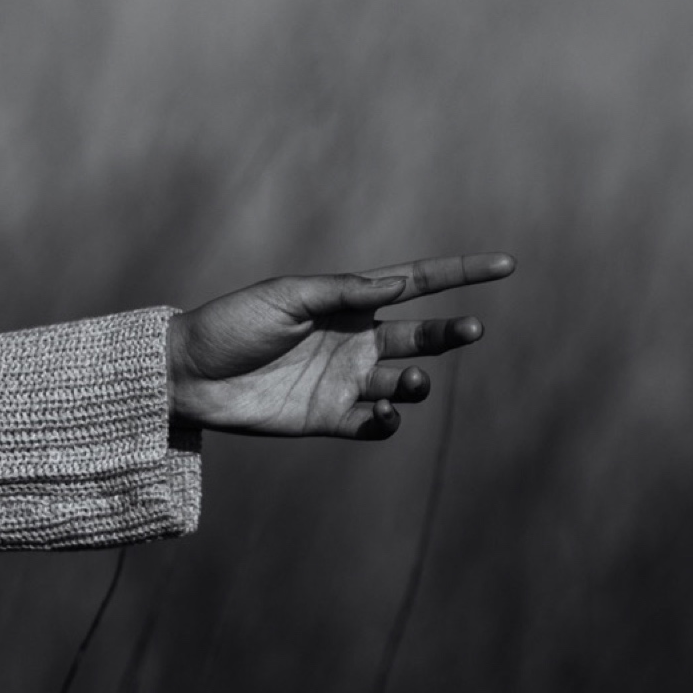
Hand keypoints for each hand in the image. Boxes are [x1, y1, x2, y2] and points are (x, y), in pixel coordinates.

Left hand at [169, 253, 515, 437]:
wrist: (187, 375)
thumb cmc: (232, 324)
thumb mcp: (288, 296)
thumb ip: (343, 293)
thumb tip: (399, 284)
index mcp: (349, 303)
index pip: (417, 284)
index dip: (462, 275)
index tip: (506, 268)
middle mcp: (356, 341)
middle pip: (421, 336)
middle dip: (450, 333)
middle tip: (471, 331)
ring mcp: (346, 381)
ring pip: (404, 383)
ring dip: (416, 382)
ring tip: (410, 380)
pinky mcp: (330, 419)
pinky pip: (376, 425)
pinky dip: (389, 422)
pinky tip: (384, 415)